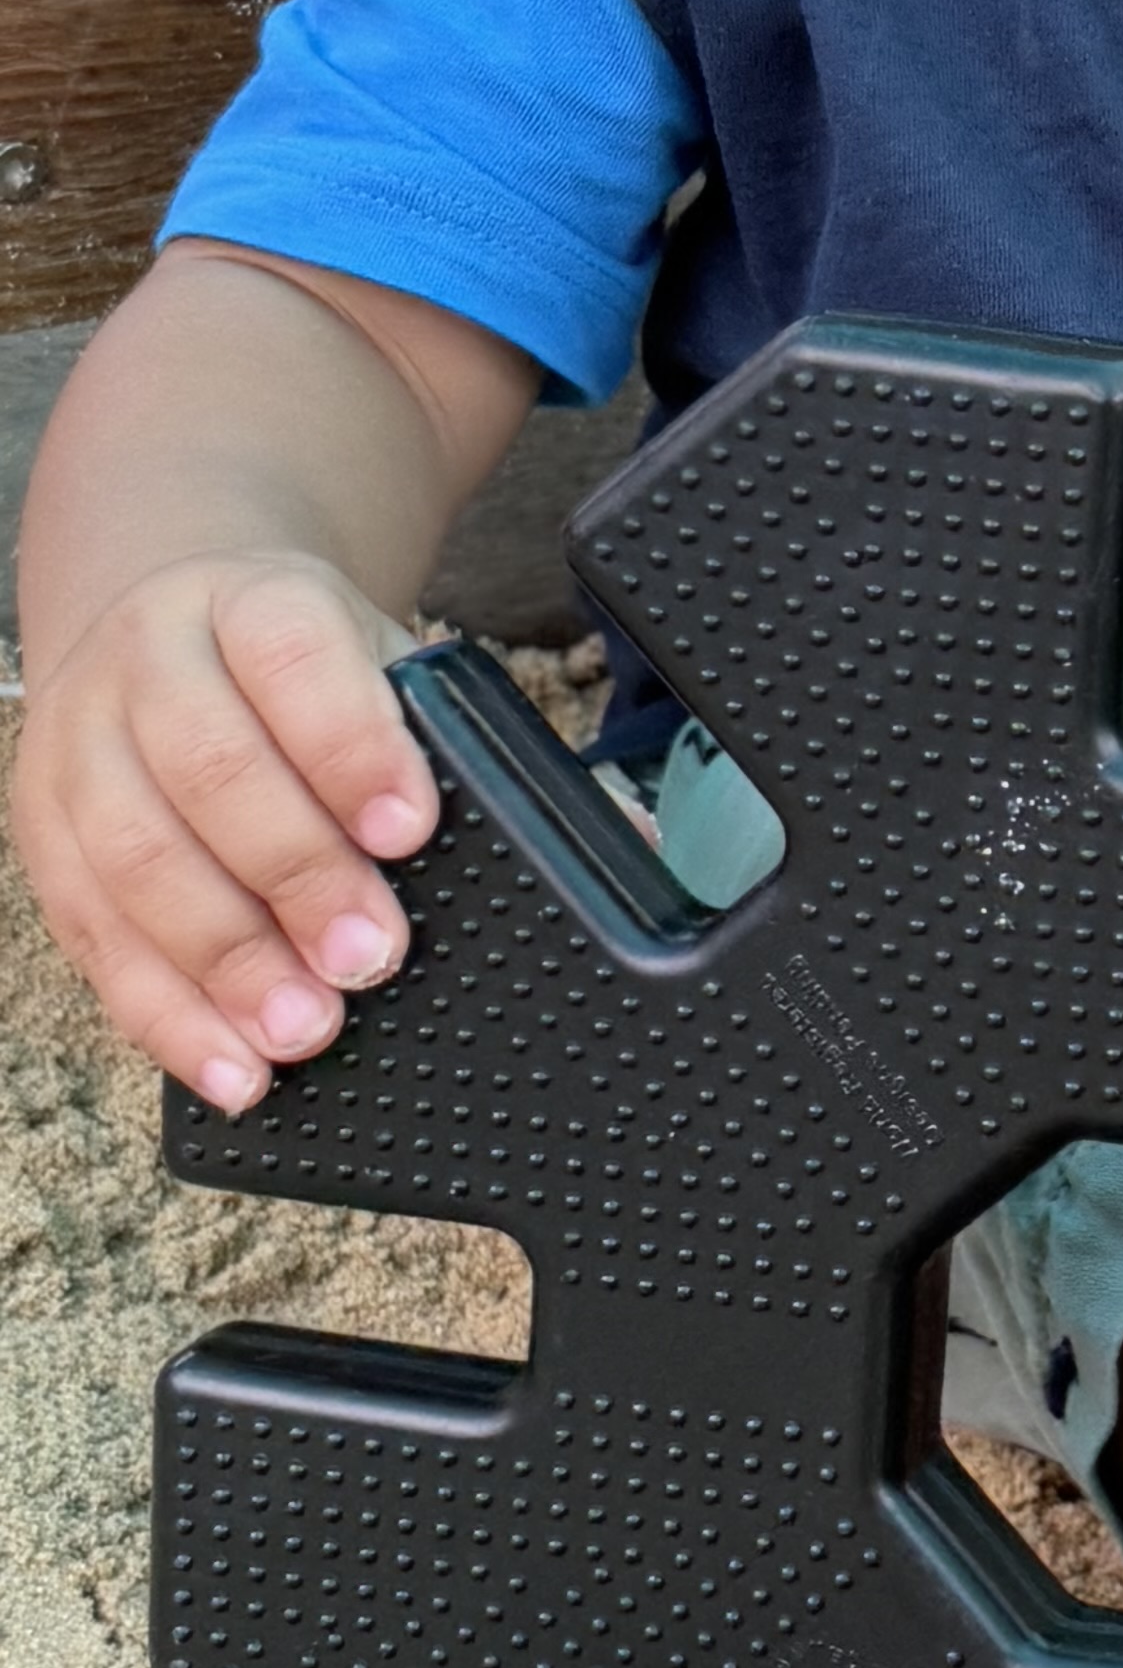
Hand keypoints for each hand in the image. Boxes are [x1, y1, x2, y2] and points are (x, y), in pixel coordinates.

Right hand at [11, 552, 437, 1112]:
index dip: (350, 746)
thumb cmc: (303, 673)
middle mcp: (147, 658)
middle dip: (296, 876)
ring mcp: (78, 743)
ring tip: (304, 1029)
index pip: (293, 657)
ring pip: (134, 857)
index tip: (410, 830)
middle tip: (370, 957)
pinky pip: (90, 933)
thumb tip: (529, 843)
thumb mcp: (374, 659)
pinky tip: (229, 1069)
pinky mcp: (41, 829)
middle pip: (210, 768)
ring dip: (225, 960)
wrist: (177, 626)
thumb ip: (430, 738)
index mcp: (250, 599)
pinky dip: (164, 1014)